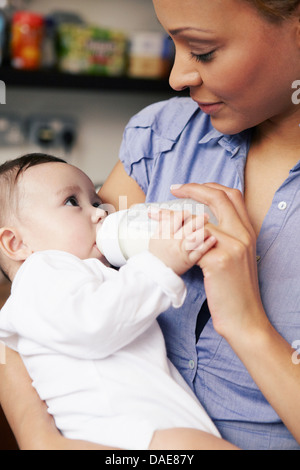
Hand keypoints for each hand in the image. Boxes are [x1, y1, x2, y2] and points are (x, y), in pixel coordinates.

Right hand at [148, 208, 215, 275]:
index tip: (189, 213)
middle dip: (198, 220)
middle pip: (187, 226)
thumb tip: (169, 210)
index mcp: (164, 233)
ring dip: (203, 231)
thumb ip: (163, 222)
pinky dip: (207, 244)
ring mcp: (181, 251)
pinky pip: (199, 251)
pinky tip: (213, 239)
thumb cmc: (158, 253)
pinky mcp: (188, 260)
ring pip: (194, 238)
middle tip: (206, 216)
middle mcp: (173, 241)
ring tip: (209, 228)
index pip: (175, 219)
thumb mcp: (155, 236)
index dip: (184, 214)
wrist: (157, 272)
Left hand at [171, 183, 267, 340]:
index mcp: (248, 232)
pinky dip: (174, 235)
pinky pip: (193, 240)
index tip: (189, 188)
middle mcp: (244, 235)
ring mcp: (234, 246)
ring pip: (200, 219)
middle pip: (219, 197)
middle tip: (175, 188)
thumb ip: (225, 240)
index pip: (232, 196)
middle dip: (194, 188)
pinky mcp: (220, 260)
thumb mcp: (237, 260)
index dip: (209, 187)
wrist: (244, 318)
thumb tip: (200, 226)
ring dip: (174, 214)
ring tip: (156, 213)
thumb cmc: (235, 292)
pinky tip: (161, 234)